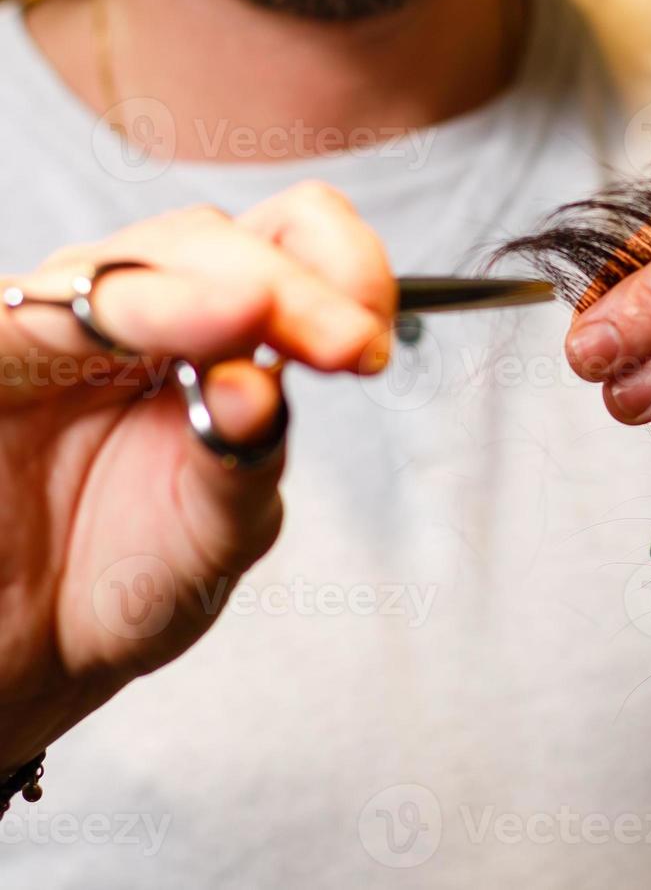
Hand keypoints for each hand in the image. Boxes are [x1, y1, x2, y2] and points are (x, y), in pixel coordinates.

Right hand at [0, 182, 393, 772]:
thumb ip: (246, 459)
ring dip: (215, 284)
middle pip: (215, 238)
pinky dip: (120, 311)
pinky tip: (173, 325)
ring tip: (262, 319)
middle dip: (296, 283)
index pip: (283, 249)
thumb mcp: (216, 530)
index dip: (341, 268)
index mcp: (208, 336)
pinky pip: (36, 310)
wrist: (28, 655)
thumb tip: (264, 383)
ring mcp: (51, 327)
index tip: (372, 340)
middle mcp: (132, 313)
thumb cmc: (127, 579)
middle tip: (350, 346)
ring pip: (133, 260)